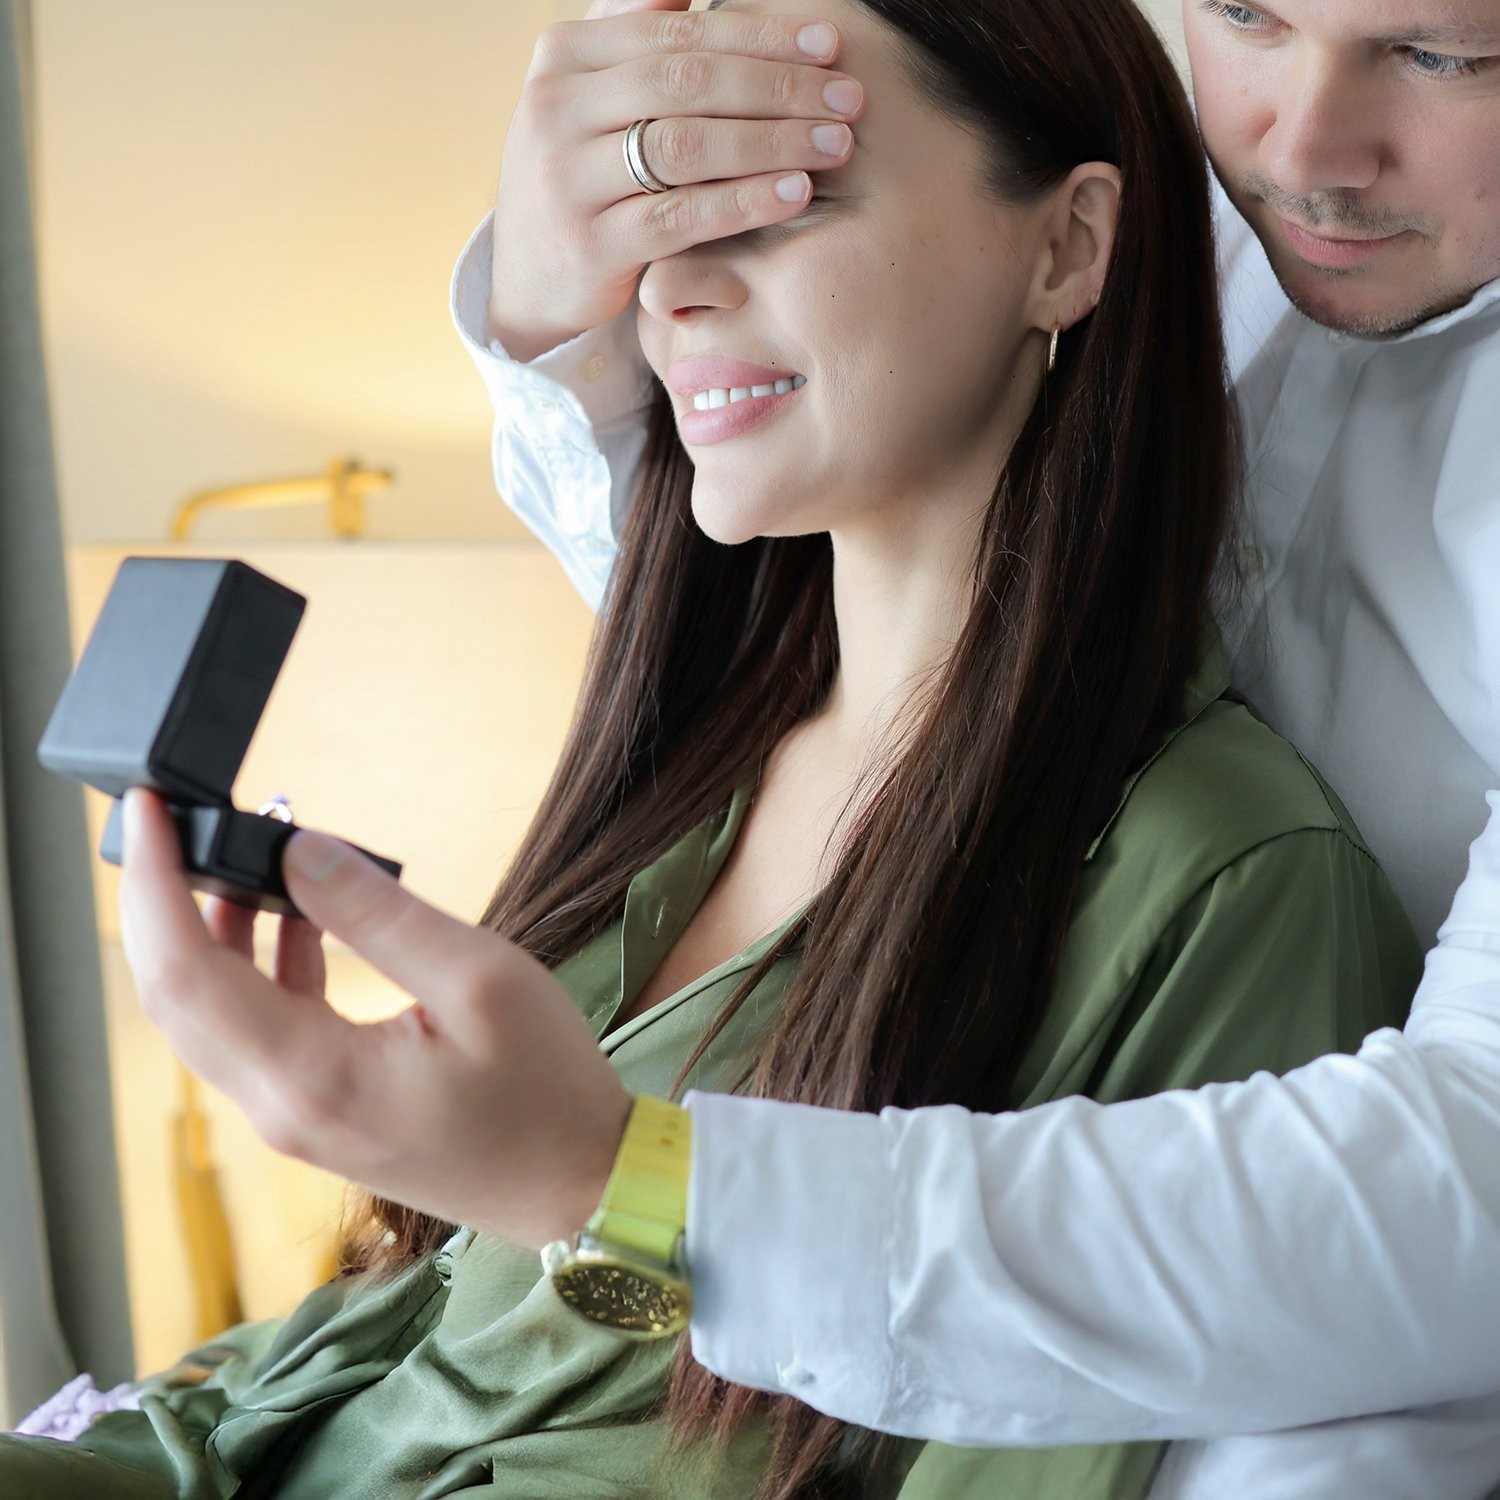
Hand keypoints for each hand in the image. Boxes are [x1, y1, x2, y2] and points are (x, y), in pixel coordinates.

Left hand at [119, 789, 632, 1250]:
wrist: (580, 1183)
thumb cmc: (546, 1089)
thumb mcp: (479, 978)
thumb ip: (379, 914)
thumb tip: (298, 850)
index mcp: (314, 1078)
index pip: (184, 974)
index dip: (154, 886)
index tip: (147, 811)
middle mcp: (283, 1108)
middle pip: (175, 999)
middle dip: (162, 903)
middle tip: (175, 821)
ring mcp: (297, 1119)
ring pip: (210, 1018)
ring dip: (210, 933)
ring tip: (244, 853)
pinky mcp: (321, 1115)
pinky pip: (257, 1034)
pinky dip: (256, 968)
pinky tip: (292, 919)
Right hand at [489, 0, 862, 359]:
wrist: (529, 281)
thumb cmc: (582, 178)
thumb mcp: (591, 99)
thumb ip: (634, 36)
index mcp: (563, 57)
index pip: (680, 32)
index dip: (761, 35)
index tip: (830, 44)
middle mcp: (556, 110)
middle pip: (690, 82)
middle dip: (779, 86)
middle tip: (848, 98)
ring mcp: (569, 181)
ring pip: (688, 146)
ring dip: (773, 142)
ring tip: (835, 145)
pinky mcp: (591, 247)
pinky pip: (682, 217)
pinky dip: (745, 203)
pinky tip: (795, 194)